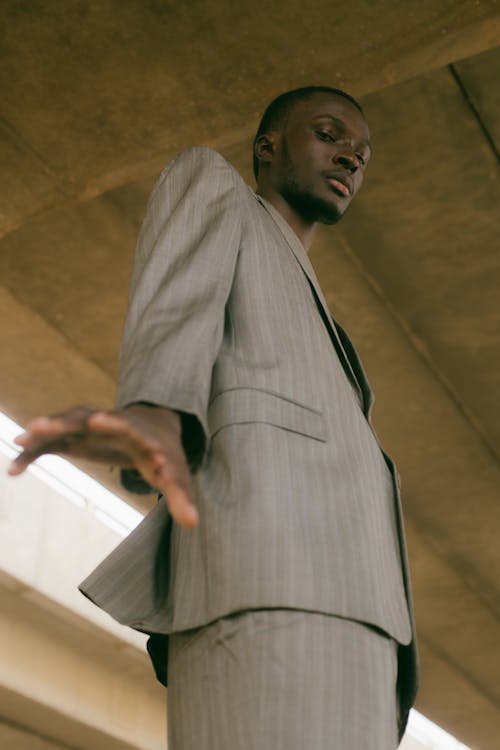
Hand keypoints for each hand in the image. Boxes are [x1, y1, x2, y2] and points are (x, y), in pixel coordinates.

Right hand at [8, 404, 198, 528]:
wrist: (153, 429)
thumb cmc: (165, 454)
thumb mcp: (175, 474)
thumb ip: (180, 496)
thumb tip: (195, 524)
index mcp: (138, 431)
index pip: (124, 424)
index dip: (111, 422)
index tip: (96, 420)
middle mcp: (111, 423)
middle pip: (87, 418)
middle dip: (67, 421)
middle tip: (43, 425)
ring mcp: (90, 427)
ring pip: (65, 424)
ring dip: (45, 430)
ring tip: (22, 439)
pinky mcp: (76, 438)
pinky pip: (52, 443)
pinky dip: (34, 453)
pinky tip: (14, 469)